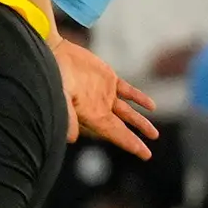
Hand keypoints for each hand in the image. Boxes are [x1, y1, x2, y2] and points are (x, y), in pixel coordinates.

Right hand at [52, 37, 159, 153]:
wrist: (54, 53)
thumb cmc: (54, 76)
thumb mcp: (60, 96)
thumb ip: (68, 116)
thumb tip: (71, 139)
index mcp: (90, 114)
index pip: (114, 133)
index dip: (130, 143)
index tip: (144, 154)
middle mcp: (99, 107)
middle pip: (121, 128)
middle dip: (134, 140)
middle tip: (147, 155)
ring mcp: (105, 94)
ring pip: (127, 112)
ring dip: (140, 122)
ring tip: (153, 134)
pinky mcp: (108, 79)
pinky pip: (128, 92)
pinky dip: (139, 99)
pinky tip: (151, 106)